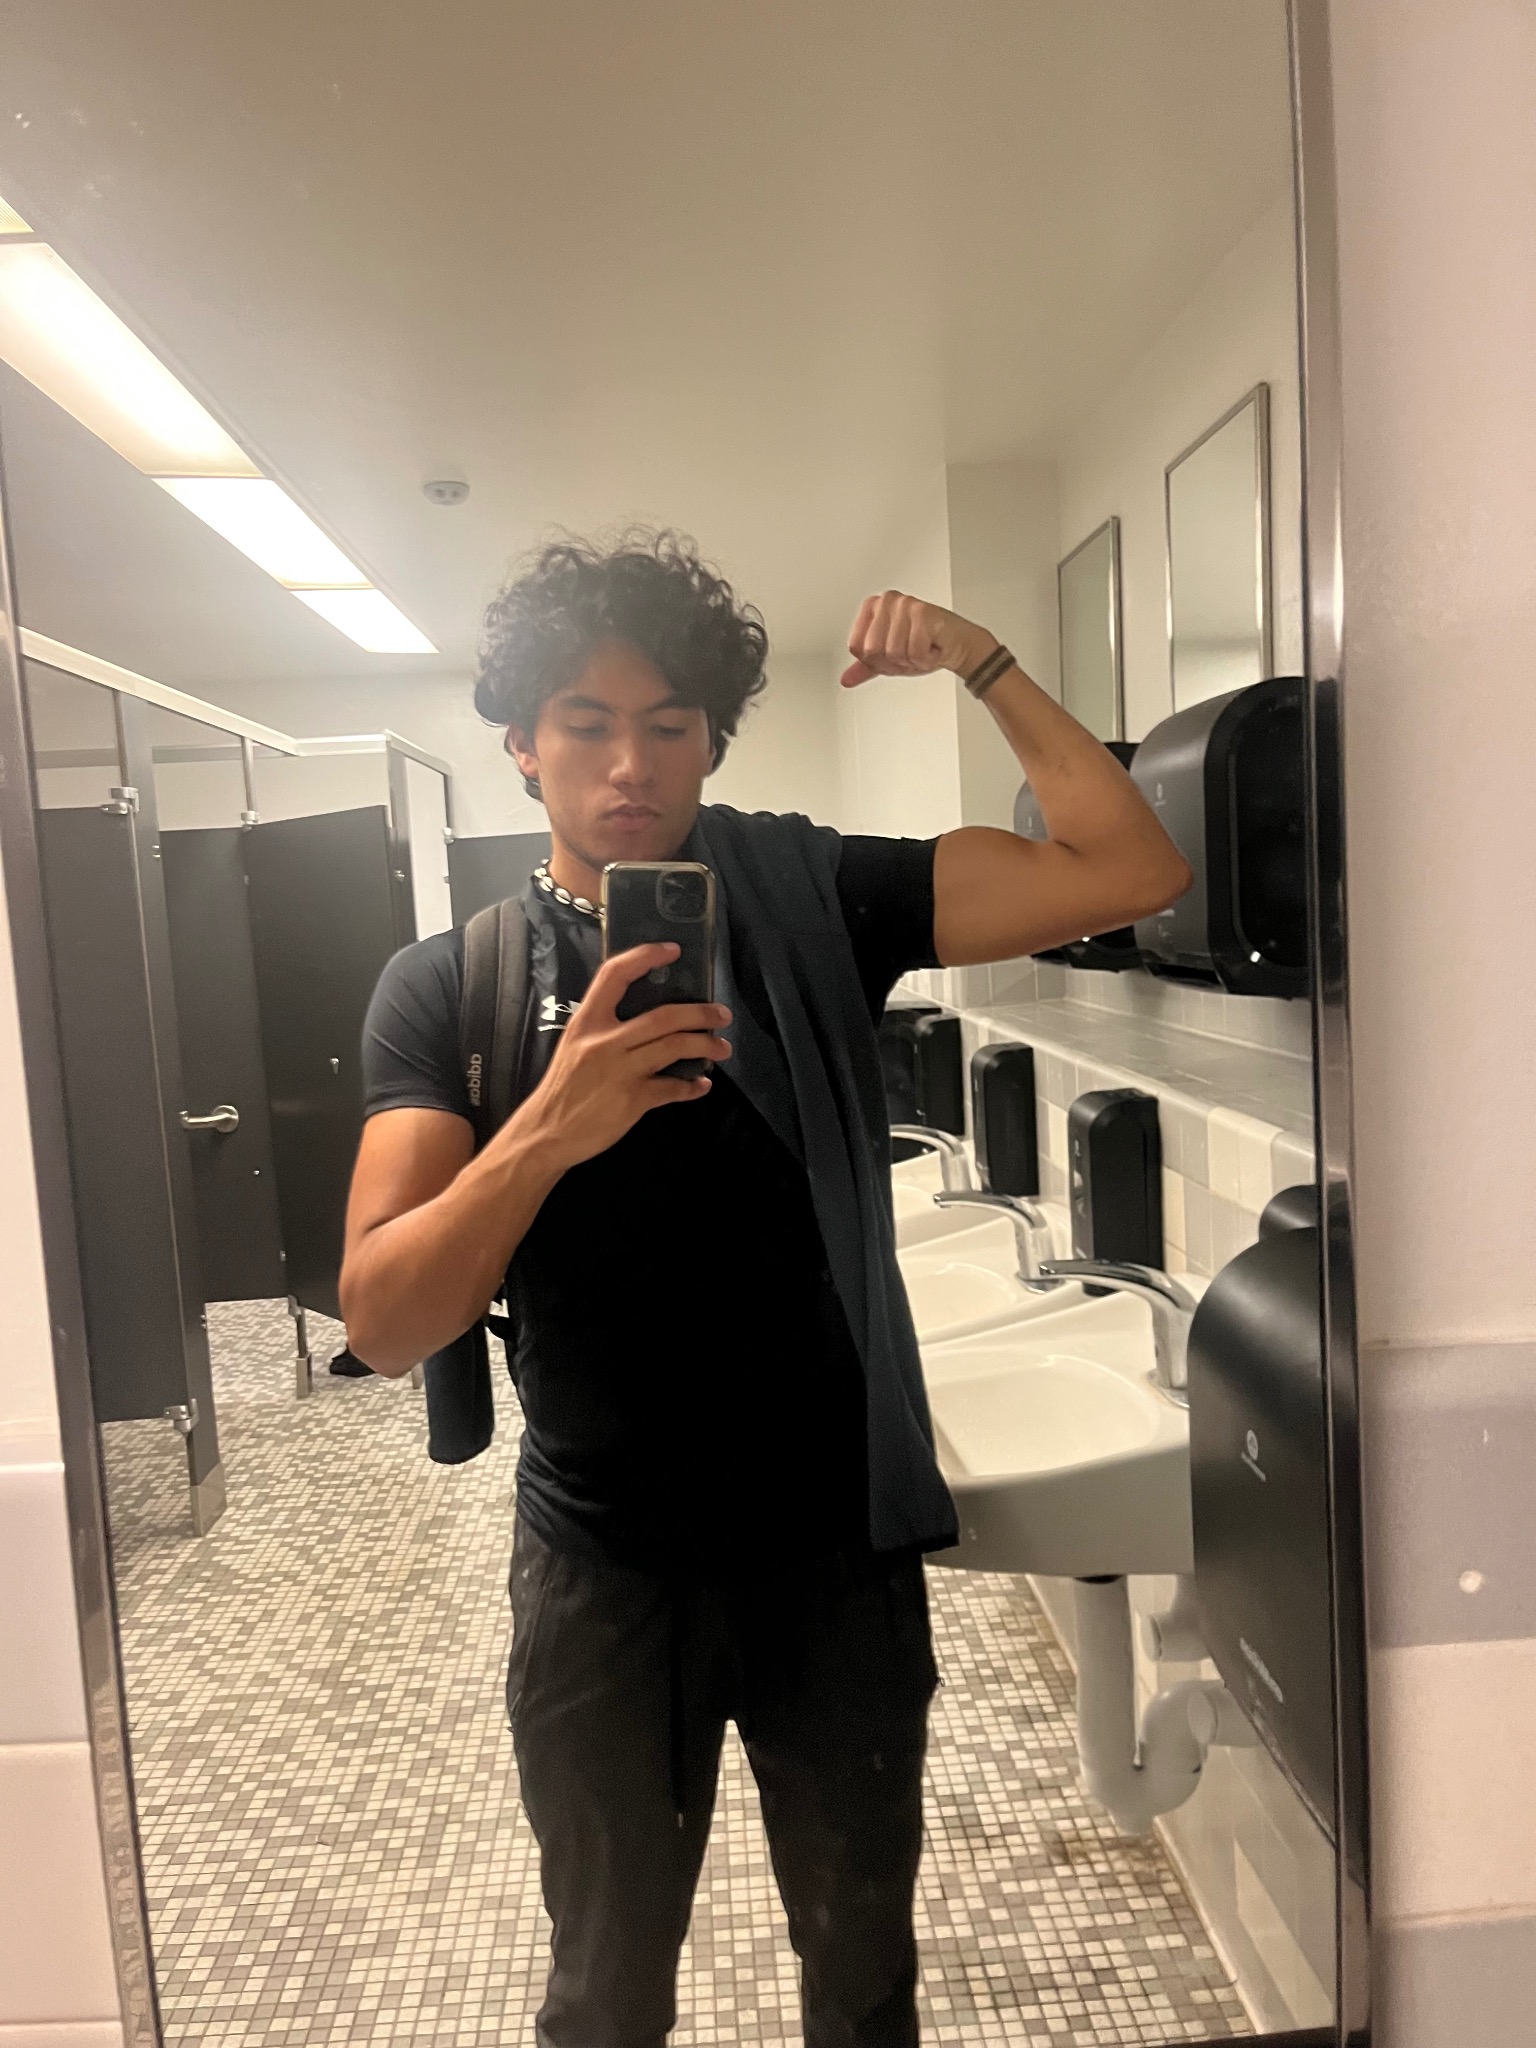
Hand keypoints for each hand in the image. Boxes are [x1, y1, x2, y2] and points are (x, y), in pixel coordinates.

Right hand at [509, 942, 731, 1170]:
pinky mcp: (632, 1100)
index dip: (645, 957)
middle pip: (663, 1016)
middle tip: (721, 1014)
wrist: (547, 1132)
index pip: (615, 975)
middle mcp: (604, 1041)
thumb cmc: (563, 1088)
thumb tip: (644, 1014)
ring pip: (674, 1047)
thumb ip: (604, 1028)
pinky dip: (693, 1086)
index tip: (672, 950)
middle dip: (700, 1013)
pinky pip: (673, 1088)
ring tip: (722, 1047)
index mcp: (586, 1022)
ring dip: (705, 1045)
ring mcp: (620, 1071)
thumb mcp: (574, 1045)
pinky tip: (702, 1084)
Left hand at [840, 591, 996, 687]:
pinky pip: (913, 652)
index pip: (856, 647)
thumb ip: (866, 667)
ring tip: (922, 648)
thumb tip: (845, 680)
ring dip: (911, 661)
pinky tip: (932, 648)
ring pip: (892, 652)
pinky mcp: (922, 612)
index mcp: (873, 607)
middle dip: (893, 662)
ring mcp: (904, 604)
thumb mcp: (889, 659)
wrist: (958, 645)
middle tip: (909, 652)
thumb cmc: (925, 646)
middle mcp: (886, 601)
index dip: (875, 660)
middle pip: (871, 650)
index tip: (891, 653)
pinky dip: (925, 659)